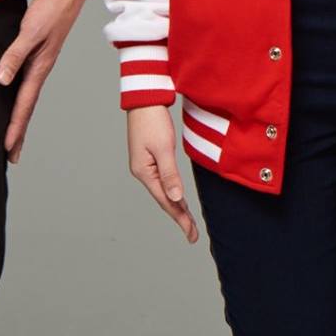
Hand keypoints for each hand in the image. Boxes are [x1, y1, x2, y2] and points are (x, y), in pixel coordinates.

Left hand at [0, 0, 89, 163]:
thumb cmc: (51, 9)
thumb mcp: (30, 31)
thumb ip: (14, 54)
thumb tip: (1, 80)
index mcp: (39, 68)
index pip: (24, 105)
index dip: (15, 127)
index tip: (7, 148)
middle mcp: (39, 70)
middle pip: (26, 108)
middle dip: (19, 132)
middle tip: (11, 156)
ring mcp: (39, 63)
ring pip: (26, 97)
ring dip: (19, 118)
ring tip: (11, 137)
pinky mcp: (36, 54)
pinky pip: (25, 82)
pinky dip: (18, 97)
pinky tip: (11, 99)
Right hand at [126, 106, 198, 242]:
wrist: (145, 99)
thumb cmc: (153, 120)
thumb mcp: (164, 148)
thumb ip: (170, 174)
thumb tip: (176, 199)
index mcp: (144, 172)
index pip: (166, 201)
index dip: (179, 218)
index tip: (191, 234)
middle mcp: (142, 172)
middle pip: (164, 200)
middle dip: (179, 217)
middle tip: (192, 235)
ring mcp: (145, 166)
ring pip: (164, 192)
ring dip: (176, 207)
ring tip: (188, 222)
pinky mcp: (149, 159)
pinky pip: (163, 182)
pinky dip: (172, 193)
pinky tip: (178, 199)